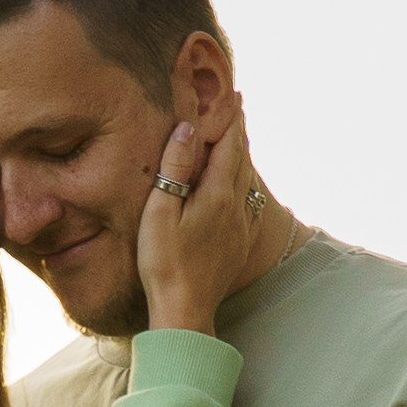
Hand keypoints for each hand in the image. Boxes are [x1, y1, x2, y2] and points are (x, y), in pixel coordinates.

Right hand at [137, 109, 260, 335]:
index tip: (235, 96)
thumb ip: (174, 168)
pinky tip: (239, 186)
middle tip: (239, 109)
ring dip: (243, 156)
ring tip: (239, 139)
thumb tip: (188, 129)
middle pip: (242, 160)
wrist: (185, 310)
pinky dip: (243, 183)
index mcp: (216, 195)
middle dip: (240, 132)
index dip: (232, 119)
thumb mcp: (160, 212)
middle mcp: (235, 208)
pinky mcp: (237, 245)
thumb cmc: (164, 264)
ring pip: (246, 181)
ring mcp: (239, 227)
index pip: (229, 146)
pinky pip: (246, 203)